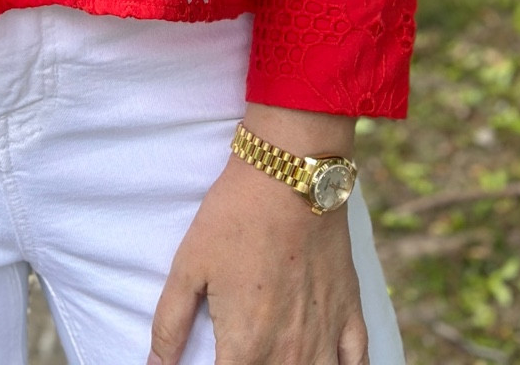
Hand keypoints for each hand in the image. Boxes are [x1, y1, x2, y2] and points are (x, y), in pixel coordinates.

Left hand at [149, 107, 367, 364]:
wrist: (291, 173)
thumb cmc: (235, 216)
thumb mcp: (189, 266)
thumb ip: (169, 325)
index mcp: (245, 348)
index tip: (214, 360)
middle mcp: (288, 354)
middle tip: (240, 351)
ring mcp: (324, 338)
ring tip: (276, 360)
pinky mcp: (350, 315)